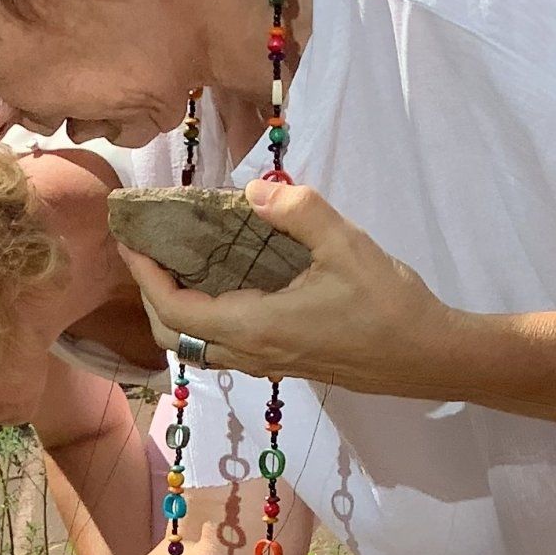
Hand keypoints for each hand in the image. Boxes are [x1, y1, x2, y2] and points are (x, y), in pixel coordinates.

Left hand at [118, 177, 456, 393]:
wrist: (426, 357)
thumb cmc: (388, 303)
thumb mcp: (346, 244)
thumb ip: (298, 211)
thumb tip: (257, 191)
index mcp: (256, 327)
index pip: (176, 308)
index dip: (145, 276)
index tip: (130, 240)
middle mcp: (253, 353)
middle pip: (176, 337)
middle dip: (151, 297)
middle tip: (147, 253)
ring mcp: (268, 363)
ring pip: (200, 347)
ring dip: (177, 312)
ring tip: (177, 268)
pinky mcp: (285, 363)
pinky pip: (226, 346)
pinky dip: (206, 319)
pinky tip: (222, 286)